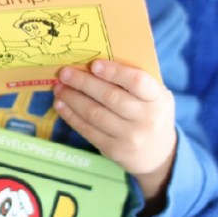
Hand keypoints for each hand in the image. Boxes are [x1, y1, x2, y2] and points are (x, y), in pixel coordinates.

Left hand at [53, 59, 176, 209]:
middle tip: (65, 73)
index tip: (94, 64)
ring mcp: (129, 136)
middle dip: (84, 83)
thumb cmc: (151, 113)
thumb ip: (135, 81)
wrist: (158, 153)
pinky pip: (87, 130)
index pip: (137, 82)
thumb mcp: (155, 95)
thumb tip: (97, 63)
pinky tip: (60, 105)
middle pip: (110, 97)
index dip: (115, 72)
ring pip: (94, 114)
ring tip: (59, 87)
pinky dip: (71, 116)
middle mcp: (146, 119)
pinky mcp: (113, 149)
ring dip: (72, 98)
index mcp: (158, 99)